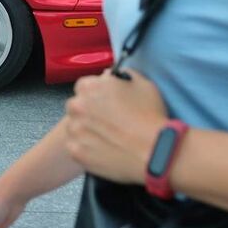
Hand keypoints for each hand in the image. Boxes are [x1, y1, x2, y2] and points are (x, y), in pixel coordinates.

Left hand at [63, 69, 167, 183]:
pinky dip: (85, 148)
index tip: (104, 103)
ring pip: (73, 126)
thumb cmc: (150, 116)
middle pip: (76, 106)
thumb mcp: (142, 84)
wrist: (154, 151)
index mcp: (90, 87)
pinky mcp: (75, 151)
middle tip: (106, 121)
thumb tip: (109, 76)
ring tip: (105, 137)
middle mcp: (77, 105)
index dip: (95, 94)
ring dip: (84, 129)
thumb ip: (121, 76)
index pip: (83, 86)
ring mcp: (75, 129)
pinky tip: (102, 149)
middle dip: (87, 111)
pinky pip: (74, 146)